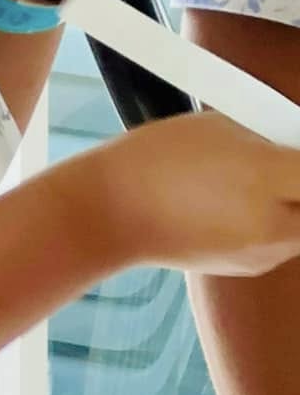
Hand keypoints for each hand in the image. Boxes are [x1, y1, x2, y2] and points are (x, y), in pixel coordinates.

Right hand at [78, 111, 299, 278]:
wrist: (114, 211)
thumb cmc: (157, 158)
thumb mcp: (218, 126)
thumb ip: (267, 138)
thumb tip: (291, 144)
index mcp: (267, 178)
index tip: (294, 148)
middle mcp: (274, 224)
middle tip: (285, 166)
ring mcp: (263, 253)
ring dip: (294, 206)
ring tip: (256, 182)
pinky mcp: (248, 268)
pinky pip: (279, 243)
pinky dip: (272, 224)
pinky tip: (236, 204)